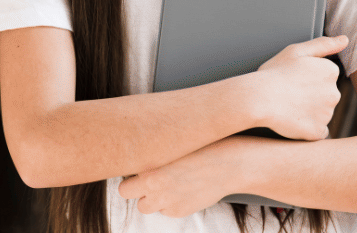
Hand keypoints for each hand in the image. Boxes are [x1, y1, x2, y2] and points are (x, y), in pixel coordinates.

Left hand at [119, 137, 243, 217]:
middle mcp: (156, 189)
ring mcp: (168, 202)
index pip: (123, 184)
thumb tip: (139, 158)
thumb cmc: (207, 147)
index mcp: (151, 170)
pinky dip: (171, 202)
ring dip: (152, 196)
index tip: (137, 167)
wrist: (232, 164)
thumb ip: (154, 155)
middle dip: (136, 187)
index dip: (130, 175)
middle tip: (148, 176)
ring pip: (146, 206)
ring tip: (168, 181)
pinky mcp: (180, 211)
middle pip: (128, 195)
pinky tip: (184, 187)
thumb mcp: (175, 144)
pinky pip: (166, 210)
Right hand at [255, 34, 346, 140]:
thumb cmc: (274, 73)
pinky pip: (317, 131)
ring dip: (309, 112)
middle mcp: (334, 93)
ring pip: (321, 113)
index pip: (326, 76)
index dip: (308, 77)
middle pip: (325, 95)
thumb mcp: (297, 51)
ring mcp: (327, 115)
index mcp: (331, 72)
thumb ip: (324, 44)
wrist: (259, 99)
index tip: (294, 78)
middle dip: (312, 95)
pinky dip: (308, 128)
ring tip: (289, 106)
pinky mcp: (317, 132)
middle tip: (290, 93)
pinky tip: (293, 121)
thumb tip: (345, 40)